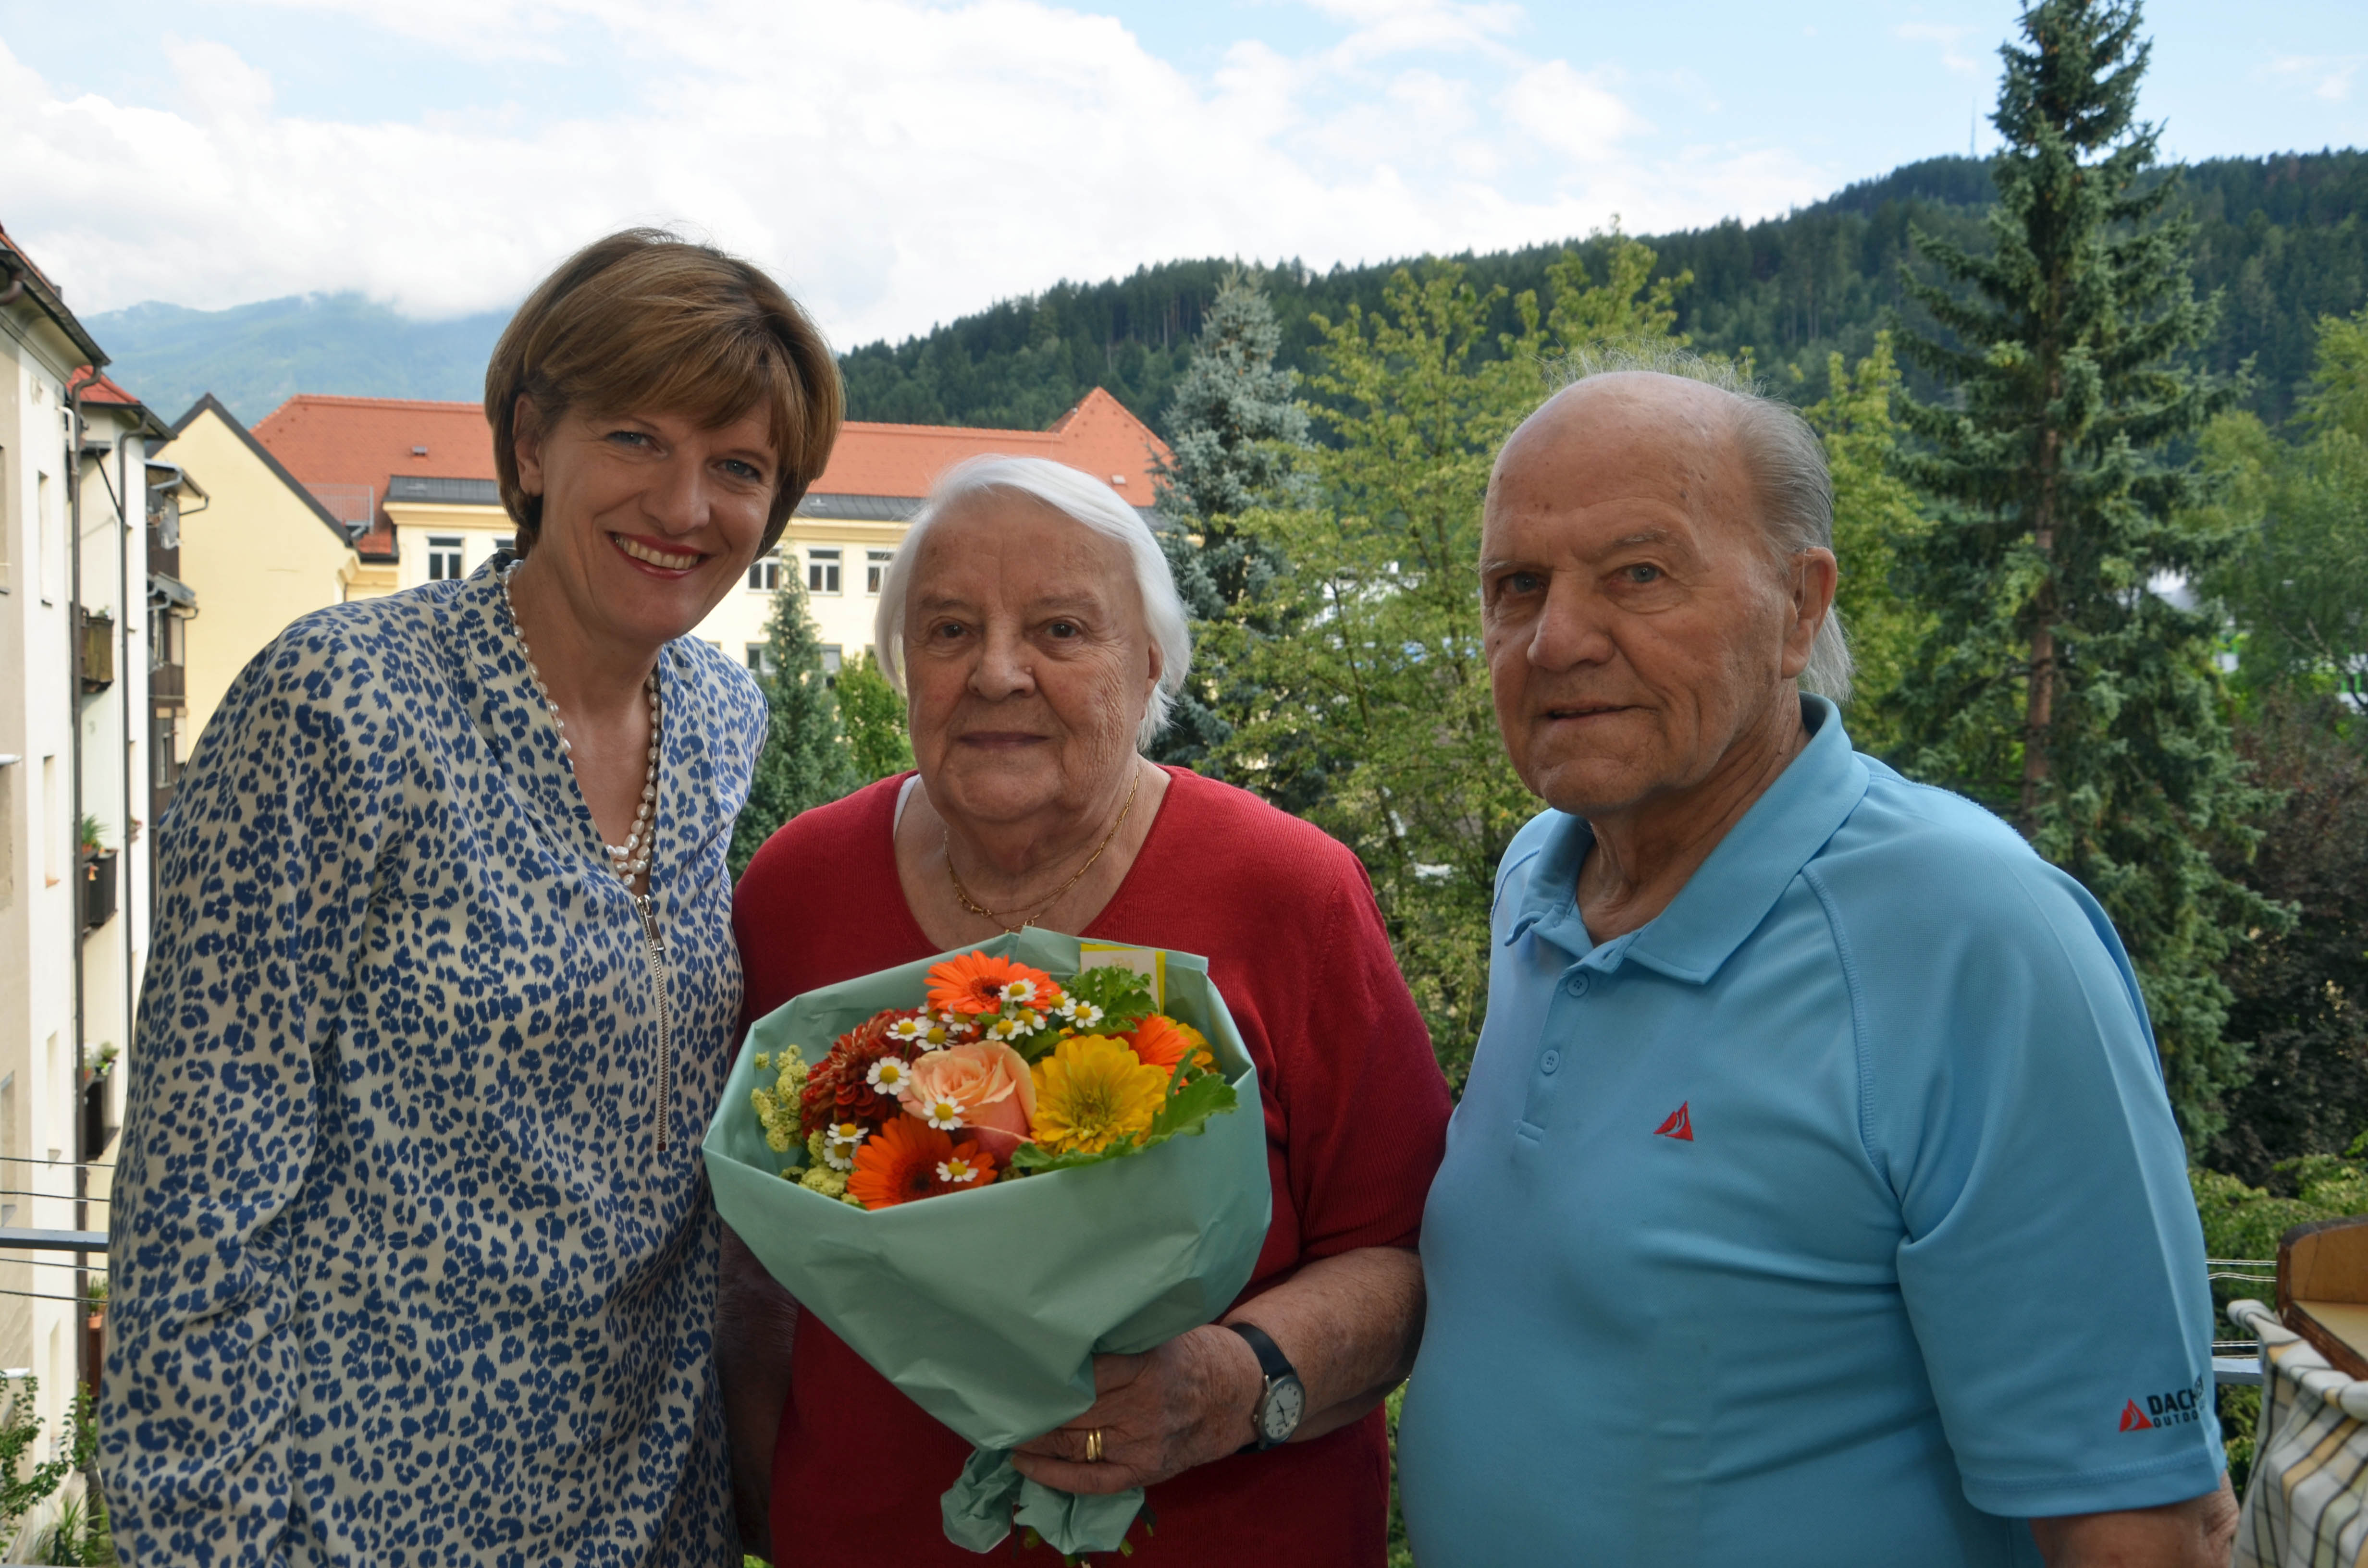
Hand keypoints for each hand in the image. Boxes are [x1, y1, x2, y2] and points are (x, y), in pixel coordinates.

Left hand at [1009, 1326, 1262, 1495]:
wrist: (1237, 1393)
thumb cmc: (1190, 1354)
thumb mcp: (1159, 1332)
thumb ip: (1116, 1337)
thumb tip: (1057, 1331)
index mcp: (1147, 1366)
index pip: (1081, 1374)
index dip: (1041, 1373)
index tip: (1010, 1364)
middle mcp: (1143, 1408)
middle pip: (1069, 1411)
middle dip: (1028, 1405)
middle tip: (993, 1393)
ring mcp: (1143, 1444)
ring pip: (1072, 1444)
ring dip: (1031, 1436)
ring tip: (1000, 1422)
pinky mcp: (1144, 1471)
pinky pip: (1089, 1479)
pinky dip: (1052, 1474)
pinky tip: (1023, 1462)